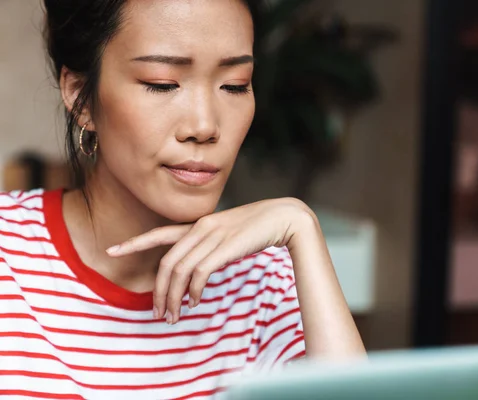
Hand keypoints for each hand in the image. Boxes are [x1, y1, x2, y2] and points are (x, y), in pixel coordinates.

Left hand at [106, 198, 315, 323]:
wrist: (283, 217)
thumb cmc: (258, 228)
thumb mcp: (229, 234)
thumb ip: (211, 246)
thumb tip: (199, 271)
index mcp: (199, 224)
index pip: (159, 234)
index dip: (134, 243)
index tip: (112, 250)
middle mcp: (200, 228)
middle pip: (166, 262)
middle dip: (158, 291)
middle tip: (158, 312)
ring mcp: (212, 237)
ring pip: (180, 271)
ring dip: (173, 297)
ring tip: (174, 316)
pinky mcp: (225, 247)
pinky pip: (199, 273)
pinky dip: (193, 291)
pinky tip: (195, 302)